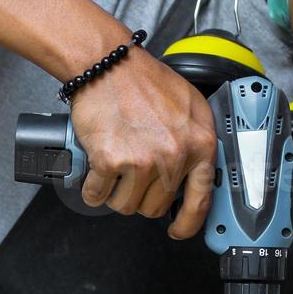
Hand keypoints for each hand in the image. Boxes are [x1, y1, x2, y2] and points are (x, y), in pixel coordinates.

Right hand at [68, 48, 216, 236]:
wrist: (108, 65)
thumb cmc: (144, 81)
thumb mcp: (190, 107)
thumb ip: (196, 141)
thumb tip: (193, 175)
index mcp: (199, 144)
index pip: (200, 200)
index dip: (188, 223)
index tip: (178, 229)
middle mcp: (173, 156)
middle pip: (155, 206)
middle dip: (141, 197)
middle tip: (132, 176)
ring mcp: (142, 161)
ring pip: (126, 205)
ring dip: (116, 193)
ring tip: (114, 168)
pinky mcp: (110, 161)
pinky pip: (97, 195)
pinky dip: (92, 188)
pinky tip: (94, 171)